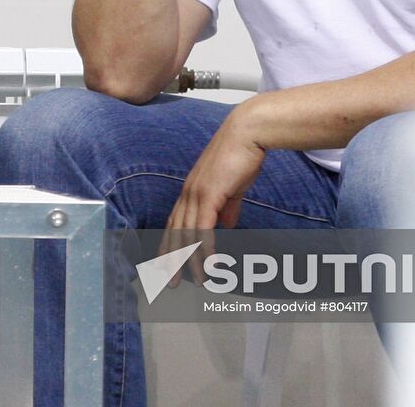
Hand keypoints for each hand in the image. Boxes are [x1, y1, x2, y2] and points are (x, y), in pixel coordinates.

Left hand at [157, 108, 265, 287]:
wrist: (248, 132)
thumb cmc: (242, 154)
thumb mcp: (234, 186)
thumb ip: (228, 207)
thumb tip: (227, 226)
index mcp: (191, 189)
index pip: (174, 223)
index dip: (169, 245)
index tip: (166, 264)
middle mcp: (188, 192)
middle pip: (174, 232)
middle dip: (171, 260)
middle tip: (170, 283)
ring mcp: (196, 193)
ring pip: (188, 235)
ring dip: (192, 261)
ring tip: (198, 281)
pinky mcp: (209, 195)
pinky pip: (204, 229)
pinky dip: (206, 249)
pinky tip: (210, 265)